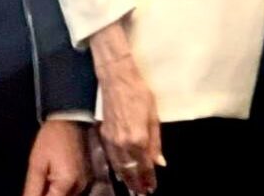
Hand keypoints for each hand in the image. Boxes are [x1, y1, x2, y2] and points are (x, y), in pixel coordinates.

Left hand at [21, 120, 90, 195]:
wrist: (71, 120)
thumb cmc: (51, 139)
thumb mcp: (36, 164)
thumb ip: (32, 188)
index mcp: (68, 182)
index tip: (33, 190)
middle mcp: (81, 186)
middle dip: (47, 194)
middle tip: (39, 183)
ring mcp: (86, 183)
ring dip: (54, 193)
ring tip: (45, 179)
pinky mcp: (87, 179)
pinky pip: (73, 192)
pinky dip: (61, 190)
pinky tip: (53, 180)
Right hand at [90, 21, 164, 194]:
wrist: (116, 79)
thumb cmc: (138, 93)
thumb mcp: (153, 115)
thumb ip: (156, 141)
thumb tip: (159, 162)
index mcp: (138, 138)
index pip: (144, 166)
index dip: (148, 179)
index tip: (151, 188)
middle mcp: (123, 143)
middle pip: (130, 170)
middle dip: (136, 183)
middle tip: (142, 192)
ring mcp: (111, 140)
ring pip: (119, 166)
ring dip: (126, 178)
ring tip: (133, 188)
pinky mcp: (104, 135)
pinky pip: (111, 157)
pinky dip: (117, 167)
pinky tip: (120, 171)